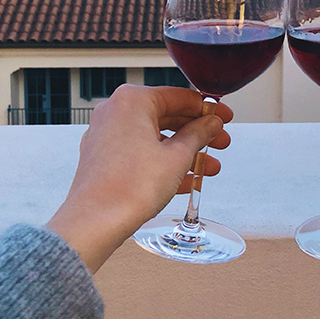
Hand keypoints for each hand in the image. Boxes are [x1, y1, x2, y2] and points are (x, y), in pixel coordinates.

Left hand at [48, 85, 231, 271]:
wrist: (96, 221)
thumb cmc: (129, 187)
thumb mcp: (177, 156)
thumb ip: (199, 134)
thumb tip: (211, 124)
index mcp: (132, 100)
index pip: (179, 97)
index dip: (207, 109)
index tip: (223, 118)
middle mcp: (115, 112)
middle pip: (167, 116)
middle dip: (197, 133)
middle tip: (219, 142)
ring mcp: (106, 135)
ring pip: (155, 137)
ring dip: (184, 152)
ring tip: (208, 168)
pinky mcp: (103, 157)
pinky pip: (140, 153)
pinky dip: (163, 162)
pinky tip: (186, 180)